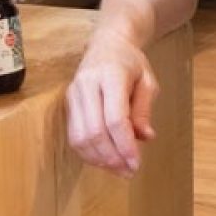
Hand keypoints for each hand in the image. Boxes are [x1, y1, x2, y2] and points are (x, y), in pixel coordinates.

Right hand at [66, 30, 158, 174]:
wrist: (107, 44)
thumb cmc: (131, 63)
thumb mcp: (147, 81)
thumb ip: (144, 110)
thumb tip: (145, 138)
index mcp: (111, 75)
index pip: (114, 118)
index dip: (125, 145)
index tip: (136, 163)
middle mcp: (87, 84)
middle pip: (94, 131)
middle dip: (112, 157)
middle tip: (129, 171)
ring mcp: (74, 94)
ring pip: (79, 137)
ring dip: (99, 159)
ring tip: (118, 169)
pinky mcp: (68, 103)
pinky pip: (74, 136)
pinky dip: (88, 153)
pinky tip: (105, 160)